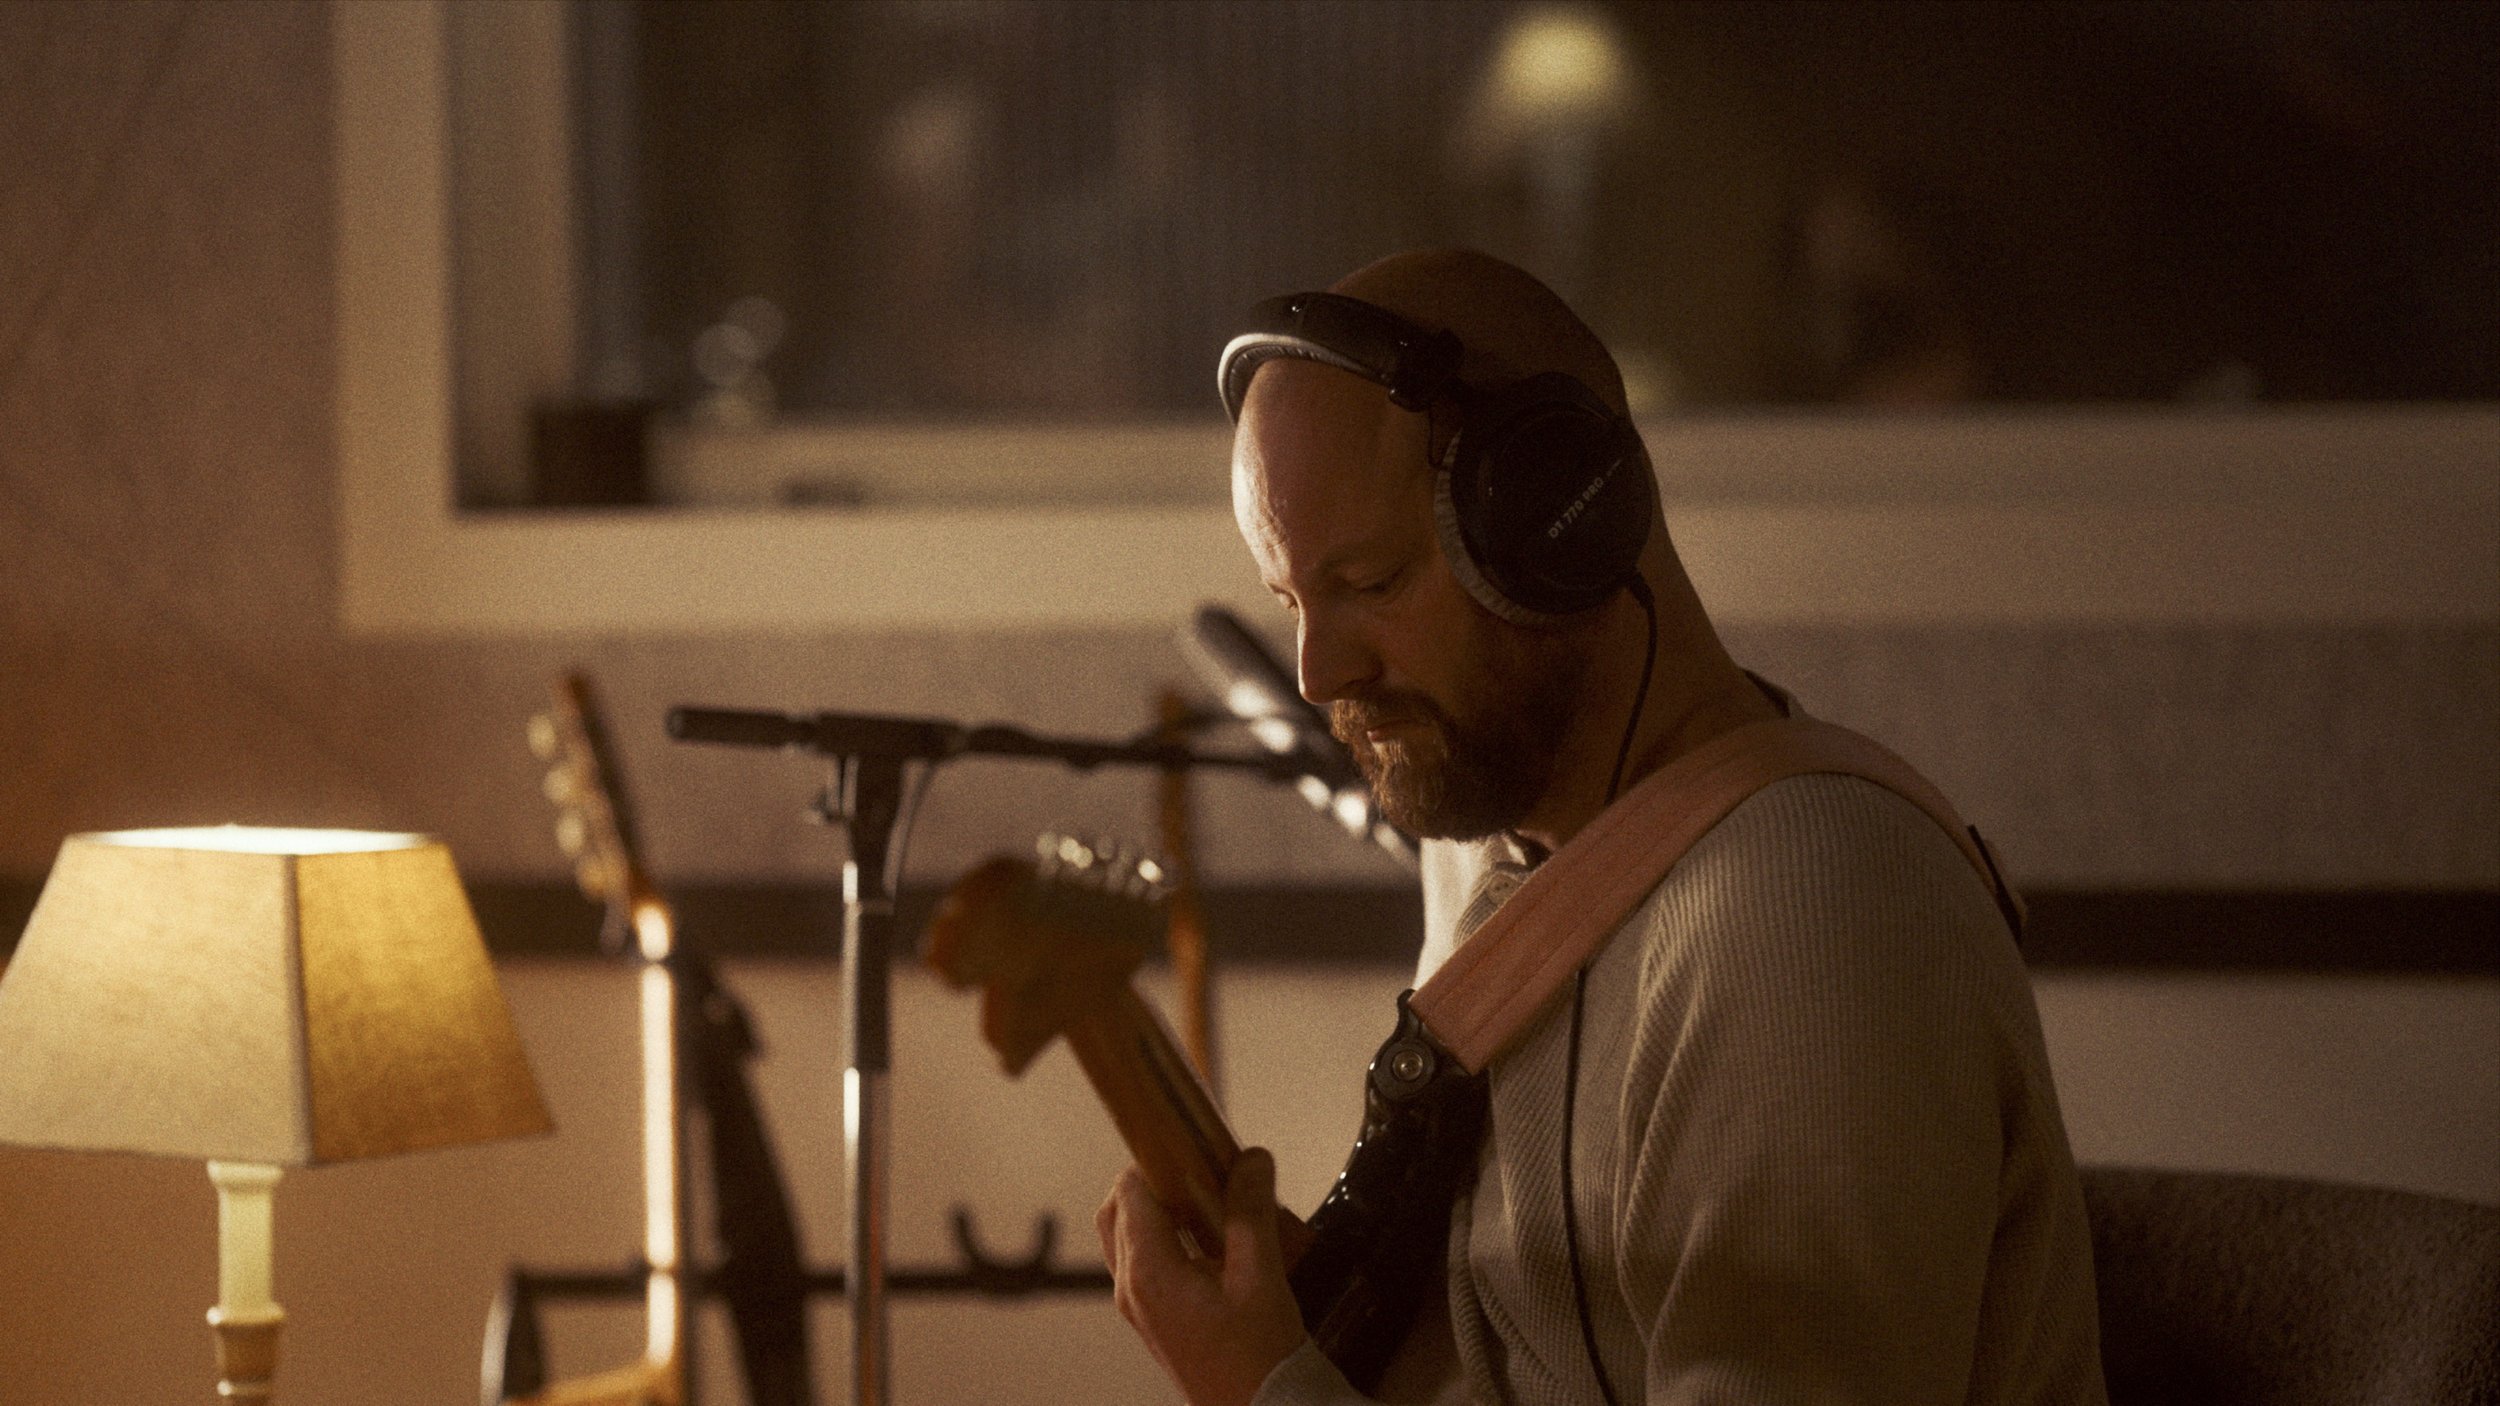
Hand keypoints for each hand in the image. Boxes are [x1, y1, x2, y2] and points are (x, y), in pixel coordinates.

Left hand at [1098, 1147, 1309, 1405]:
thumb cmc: (1258, 1357)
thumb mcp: (1261, 1276)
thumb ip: (1251, 1211)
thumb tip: (1250, 1159)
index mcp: (1148, 1271)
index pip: (1130, 1190)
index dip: (1159, 1161)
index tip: (1195, 1150)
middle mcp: (1131, 1287)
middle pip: (1118, 1210)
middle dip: (1154, 1183)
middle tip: (1202, 1176)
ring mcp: (1138, 1307)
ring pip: (1128, 1237)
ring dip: (1160, 1212)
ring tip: (1211, 1208)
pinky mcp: (1152, 1320)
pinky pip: (1143, 1264)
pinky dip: (1166, 1240)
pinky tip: (1213, 1246)